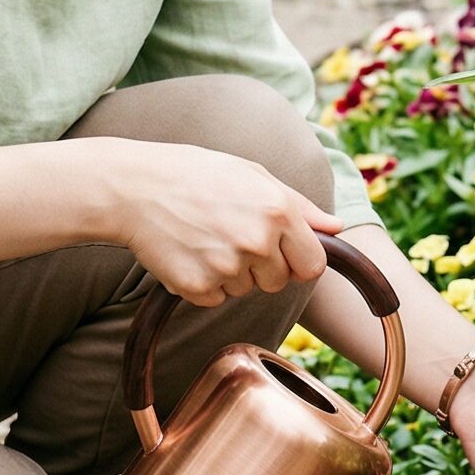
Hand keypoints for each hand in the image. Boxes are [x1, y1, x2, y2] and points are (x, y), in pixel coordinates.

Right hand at [109, 140, 340, 305]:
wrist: (136, 188)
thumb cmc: (198, 175)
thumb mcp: (255, 176)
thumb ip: (301, 206)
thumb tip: (337, 227)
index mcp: (278, 212)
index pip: (313, 265)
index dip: (297, 260)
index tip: (280, 251)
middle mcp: (257, 242)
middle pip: (280, 282)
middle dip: (263, 267)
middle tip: (231, 235)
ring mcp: (227, 267)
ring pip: (246, 290)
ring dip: (231, 273)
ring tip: (206, 238)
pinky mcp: (197, 287)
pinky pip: (215, 299)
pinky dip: (204, 283)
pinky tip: (189, 252)